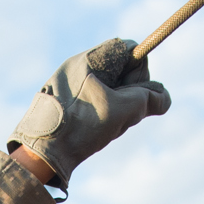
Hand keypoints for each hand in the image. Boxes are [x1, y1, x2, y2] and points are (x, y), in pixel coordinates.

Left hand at [9, 39, 170, 190]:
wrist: (39, 154)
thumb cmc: (79, 129)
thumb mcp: (120, 113)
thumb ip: (147, 101)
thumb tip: (164, 97)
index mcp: (89, 59)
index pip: (129, 49)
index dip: (139, 72)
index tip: (135, 95)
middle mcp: (77, 65)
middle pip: (120, 69)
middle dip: (128, 92)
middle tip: (120, 114)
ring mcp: (68, 81)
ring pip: (108, 86)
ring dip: (116, 105)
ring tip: (104, 126)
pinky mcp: (64, 99)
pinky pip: (93, 98)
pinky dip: (101, 112)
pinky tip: (93, 129)